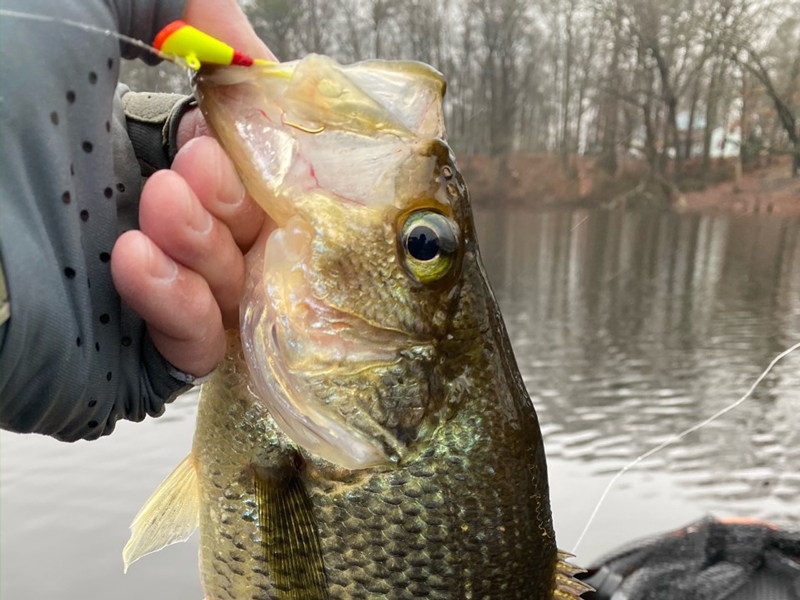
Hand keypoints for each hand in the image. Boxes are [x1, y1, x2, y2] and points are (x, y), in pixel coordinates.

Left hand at [111, 0, 276, 377]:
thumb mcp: (73, 13)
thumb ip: (174, 6)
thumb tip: (255, 62)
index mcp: (138, 161)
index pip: (241, 176)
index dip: (252, 157)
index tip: (233, 128)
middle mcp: (147, 231)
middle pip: (250, 238)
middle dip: (237, 199)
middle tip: (196, 165)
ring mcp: (137, 301)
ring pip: (234, 294)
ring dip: (210, 247)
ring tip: (157, 204)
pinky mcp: (123, 365)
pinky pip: (195, 350)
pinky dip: (184, 307)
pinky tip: (133, 260)